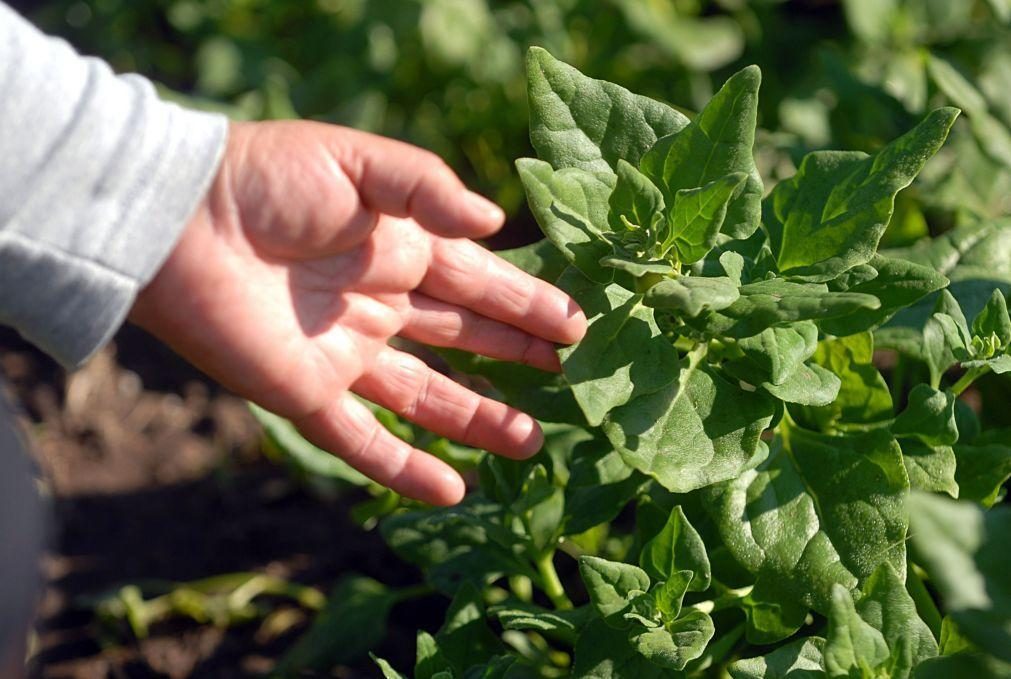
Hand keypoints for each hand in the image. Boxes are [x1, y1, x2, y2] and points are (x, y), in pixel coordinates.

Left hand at [130, 121, 586, 504]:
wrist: (173, 221)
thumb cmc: (265, 178)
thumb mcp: (358, 164)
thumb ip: (428, 190)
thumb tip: (495, 226)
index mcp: (397, 246)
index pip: (478, 280)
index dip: (527, 302)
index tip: (577, 323)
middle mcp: (379, 303)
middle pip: (462, 337)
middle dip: (515, 354)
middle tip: (572, 375)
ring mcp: (345, 353)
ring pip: (426, 397)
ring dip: (478, 419)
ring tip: (532, 441)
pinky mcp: (305, 393)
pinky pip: (361, 441)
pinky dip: (404, 468)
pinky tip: (453, 491)